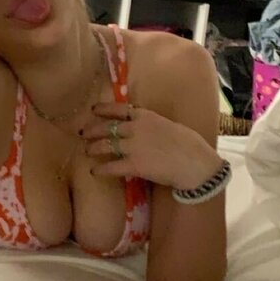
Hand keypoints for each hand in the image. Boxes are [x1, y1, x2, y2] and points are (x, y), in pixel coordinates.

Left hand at [82, 102, 221, 190]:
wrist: (195, 163)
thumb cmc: (190, 144)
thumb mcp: (169, 125)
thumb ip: (153, 125)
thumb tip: (146, 129)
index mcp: (146, 115)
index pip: (119, 108)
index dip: (104, 109)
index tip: (93, 109)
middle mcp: (135, 128)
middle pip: (107, 127)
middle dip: (93, 130)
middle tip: (84, 134)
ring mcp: (132, 146)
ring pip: (105, 145)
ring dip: (94, 148)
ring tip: (87, 151)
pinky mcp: (133, 165)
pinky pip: (110, 167)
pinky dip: (100, 169)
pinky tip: (94, 171)